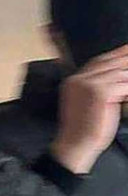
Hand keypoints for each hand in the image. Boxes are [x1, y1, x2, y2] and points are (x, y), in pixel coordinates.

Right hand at [51, 45, 127, 173]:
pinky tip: (127, 95)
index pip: (97, 62)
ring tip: (127, 88)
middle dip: (124, 59)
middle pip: (108, 63)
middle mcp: (78, 80)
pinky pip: (124, 84)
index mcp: (73, 82)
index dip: (114, 55)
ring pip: (118, 73)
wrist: (75, 145)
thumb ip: (98, 89)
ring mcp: (88, 85)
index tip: (125, 50)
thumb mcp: (87, 105)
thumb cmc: (83, 130)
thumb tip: (119, 77)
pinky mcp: (100, 93)